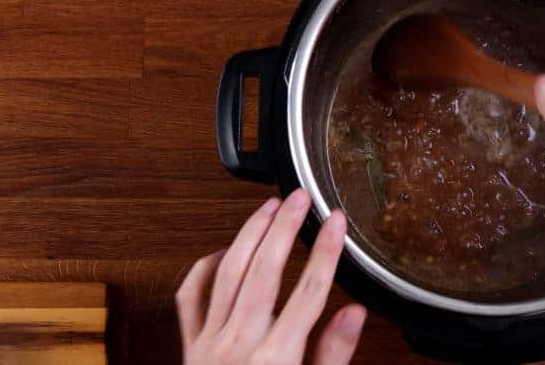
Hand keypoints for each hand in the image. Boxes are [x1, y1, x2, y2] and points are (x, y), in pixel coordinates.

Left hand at [176, 188, 366, 364]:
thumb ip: (333, 356)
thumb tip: (354, 312)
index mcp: (276, 361)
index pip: (308, 292)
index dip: (325, 251)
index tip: (337, 221)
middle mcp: (240, 345)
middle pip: (264, 271)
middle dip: (284, 227)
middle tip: (300, 196)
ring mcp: (209, 342)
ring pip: (227, 273)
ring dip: (248, 234)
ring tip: (267, 207)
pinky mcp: (190, 345)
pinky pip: (191, 295)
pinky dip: (206, 266)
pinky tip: (224, 251)